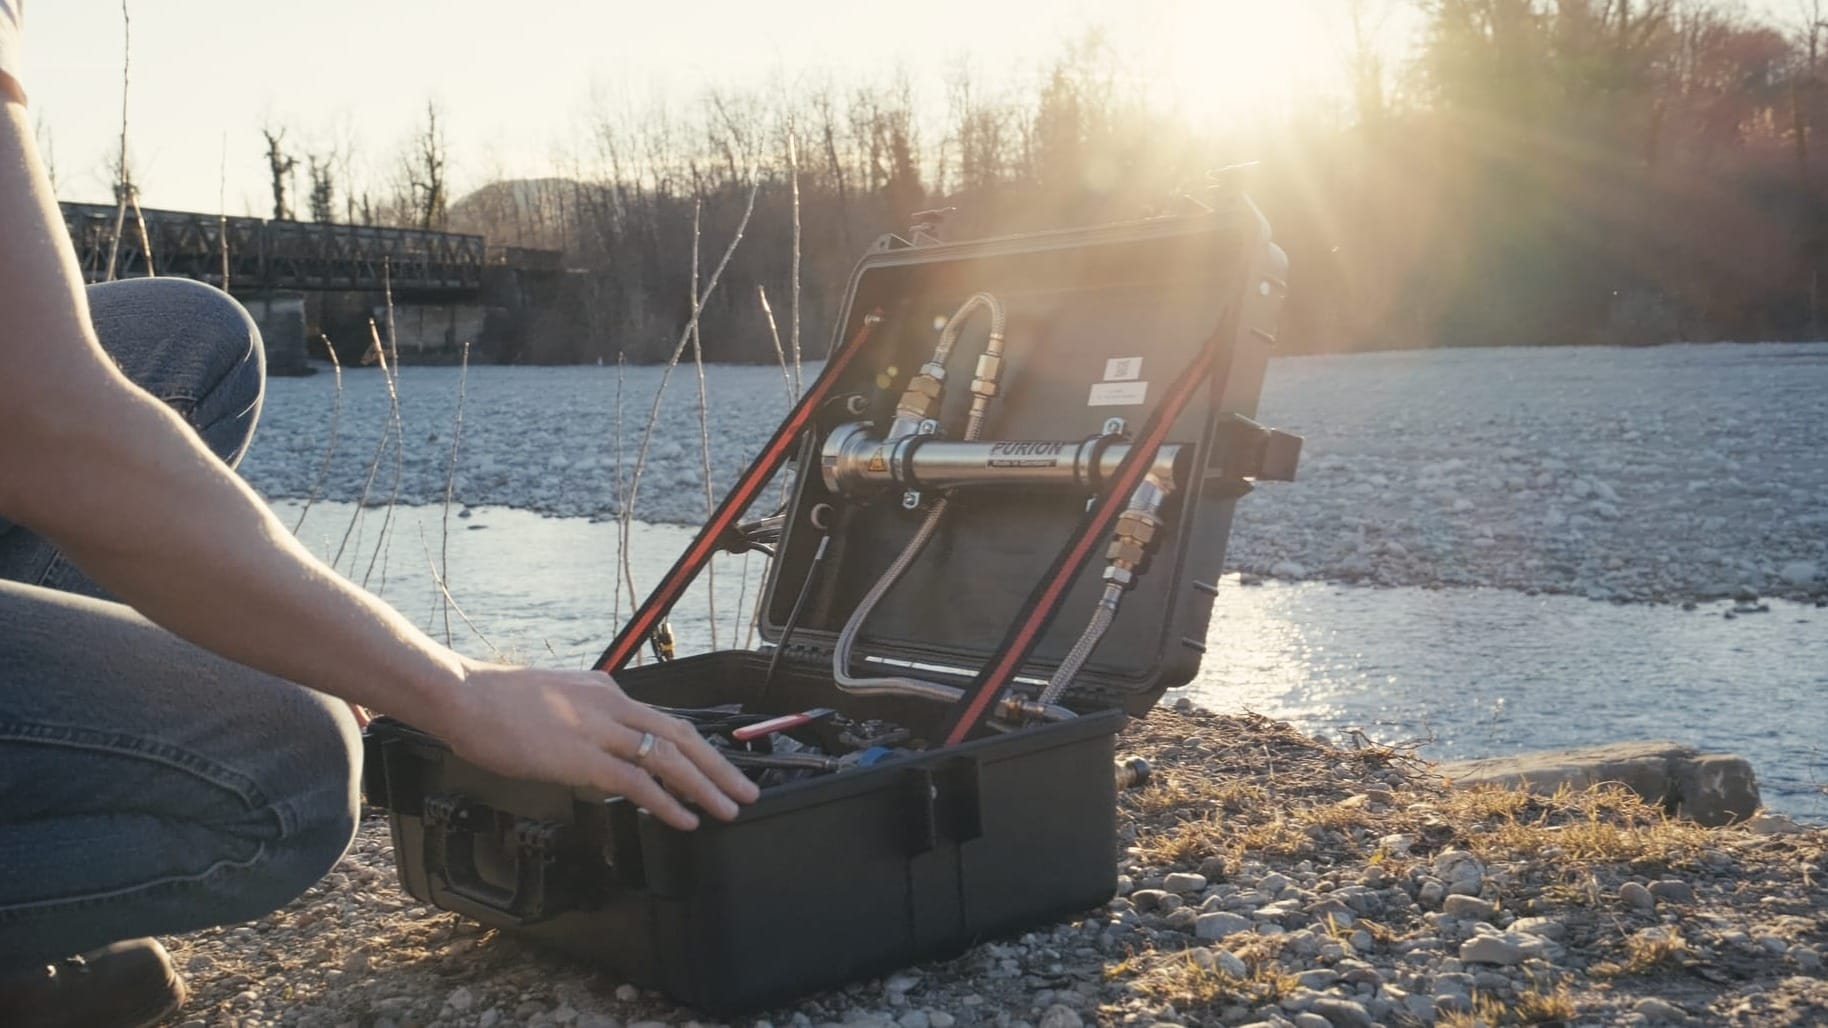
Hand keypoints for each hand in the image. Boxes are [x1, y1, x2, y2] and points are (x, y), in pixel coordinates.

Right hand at [430, 663, 759, 829]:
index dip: (698, 747)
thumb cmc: (496, 702)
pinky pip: (637, 783)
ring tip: (728, 808)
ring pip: (668, 758)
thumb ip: (584, 716)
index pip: (664, 720)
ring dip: (705, 786)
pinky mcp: (581, 756)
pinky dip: (667, 803)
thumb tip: (601, 738)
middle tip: (745, 790)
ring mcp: (598, 729)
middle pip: (680, 737)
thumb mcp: (555, 698)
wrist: (462, 695)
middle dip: (718, 766)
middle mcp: (611, 705)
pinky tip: (684, 819)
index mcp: (605, 691)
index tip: (719, 766)